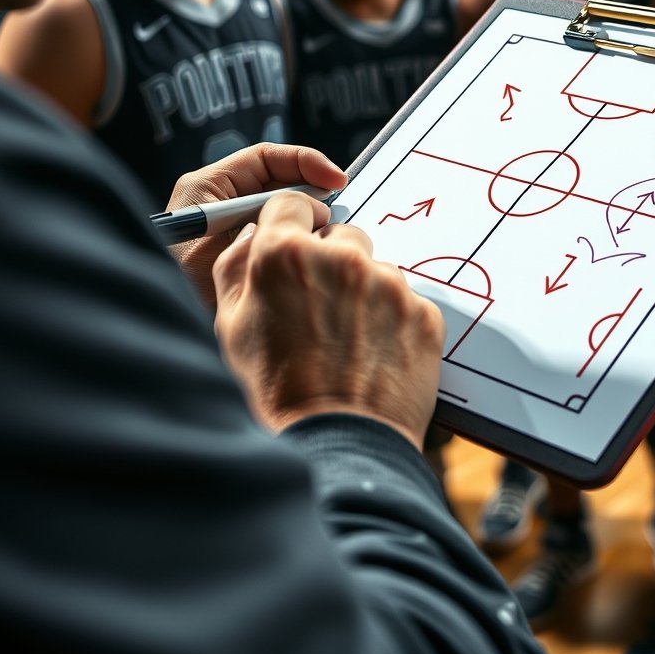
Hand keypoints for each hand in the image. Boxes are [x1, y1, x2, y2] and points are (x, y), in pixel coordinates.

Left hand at [166, 143, 345, 308]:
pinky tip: (308, 252)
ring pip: (281, 208)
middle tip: (330, 215)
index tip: (335, 179)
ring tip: (322, 236)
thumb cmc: (181, 290)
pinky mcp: (243, 248)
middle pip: (278, 179)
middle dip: (310, 193)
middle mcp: (220, 200)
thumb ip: (265, 225)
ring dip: (305, 219)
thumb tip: (312, 211)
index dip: (305, 163)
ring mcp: (233, 224)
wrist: (167, 329)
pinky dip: (296, 238)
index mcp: (207, 187)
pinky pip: (277, 233)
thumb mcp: (225, 250)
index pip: (266, 157)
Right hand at [212, 192, 445, 449]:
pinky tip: (374, 356)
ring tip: (348, 343)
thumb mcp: (231, 328)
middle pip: (341, 235)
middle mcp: (341, 259)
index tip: (295, 245)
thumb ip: (236, 267)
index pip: (291, 205)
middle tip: (321, 310)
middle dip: (331, 262)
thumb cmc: (275, 393)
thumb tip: (253, 233)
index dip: (290, 226)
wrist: (338, 448)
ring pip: (376, 271)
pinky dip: (393, 322)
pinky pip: (406, 302)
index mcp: (285, 255)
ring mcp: (388, 284)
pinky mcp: (423, 312)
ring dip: (364, 293)